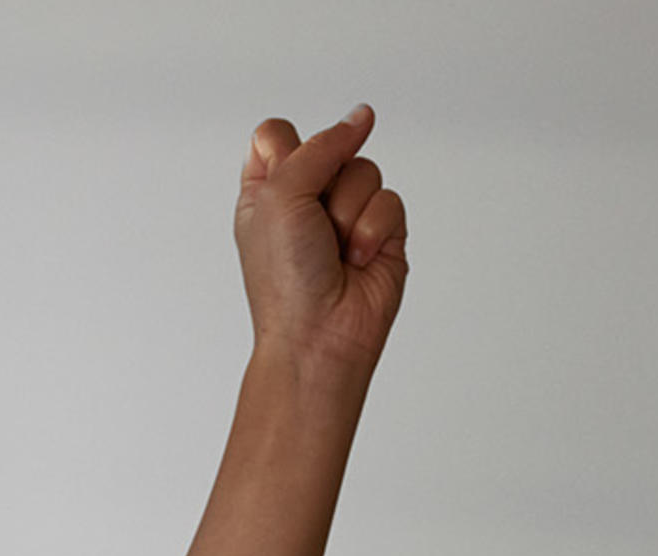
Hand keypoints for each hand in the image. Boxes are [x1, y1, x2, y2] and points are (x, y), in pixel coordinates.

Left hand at [234, 107, 408, 379]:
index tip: (287, 177)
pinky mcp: (383, 233)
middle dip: (325, 184)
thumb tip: (360, 117)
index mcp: (266, 189)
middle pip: (331, 147)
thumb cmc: (284, 278)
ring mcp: (347, 215)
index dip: (290, 148)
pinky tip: (358, 259)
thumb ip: (319, 147)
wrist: (319, 336)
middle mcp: (306, 199)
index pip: (280, 134)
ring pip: (365, 172)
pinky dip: (374, 229)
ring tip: (336, 248)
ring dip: (349, 211)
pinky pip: (391, 201)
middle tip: (312, 224)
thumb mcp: (280, 194)